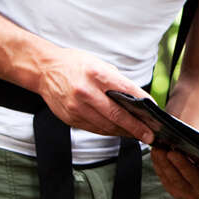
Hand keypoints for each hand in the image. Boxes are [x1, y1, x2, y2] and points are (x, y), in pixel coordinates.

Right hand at [36, 49, 155, 141]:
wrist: (44, 69)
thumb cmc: (75, 64)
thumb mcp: (98, 64)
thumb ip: (117, 81)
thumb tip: (137, 100)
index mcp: (96, 74)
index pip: (126, 91)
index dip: (143, 104)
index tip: (154, 114)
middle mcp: (85, 91)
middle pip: (117, 115)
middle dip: (136, 127)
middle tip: (149, 135)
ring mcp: (76, 107)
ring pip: (106, 126)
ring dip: (123, 132)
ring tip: (137, 134)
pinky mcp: (70, 118)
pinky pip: (94, 128)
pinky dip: (109, 131)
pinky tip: (118, 131)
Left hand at [151, 146, 198, 198]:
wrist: (196, 150)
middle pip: (195, 179)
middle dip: (181, 165)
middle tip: (171, 152)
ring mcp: (193, 194)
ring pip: (177, 182)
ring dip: (165, 165)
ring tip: (159, 149)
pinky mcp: (177, 192)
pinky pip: (167, 182)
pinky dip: (160, 167)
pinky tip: (156, 154)